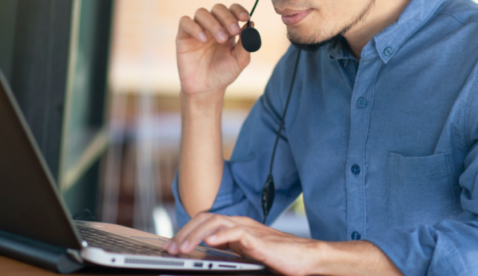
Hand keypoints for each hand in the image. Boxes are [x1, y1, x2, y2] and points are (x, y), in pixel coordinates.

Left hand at [162, 213, 402, 275]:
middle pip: (205, 218)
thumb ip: (229, 250)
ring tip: (183, 248)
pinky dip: (221, 235)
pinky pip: (236, 232)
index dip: (185, 231)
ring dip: (196, 234)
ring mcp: (249, 229)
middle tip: (170, 249)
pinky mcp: (259, 238)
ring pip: (215, 221)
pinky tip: (210, 242)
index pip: (204, 221)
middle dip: (184, 233)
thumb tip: (207, 254)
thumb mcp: (247, 254)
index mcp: (235, 226)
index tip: (171, 246)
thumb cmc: (279, 258)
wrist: (307, 258)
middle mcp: (240, 223)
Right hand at [176, 4, 252, 96]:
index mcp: (227, 28)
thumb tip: (251, 24)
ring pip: (201, 12)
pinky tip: (203, 40)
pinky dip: (194, 27)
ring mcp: (197, 29)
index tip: (245, 18)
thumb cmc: (223, 74)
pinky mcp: (183, 36)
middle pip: (218, 8)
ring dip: (213, 23)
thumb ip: (246, 44)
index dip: (238, 10)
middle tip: (234, 31)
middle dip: (227, 17)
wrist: (206, 90)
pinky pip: (185, 22)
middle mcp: (212, 26)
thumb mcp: (239, 61)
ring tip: (220, 39)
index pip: (232, 10)